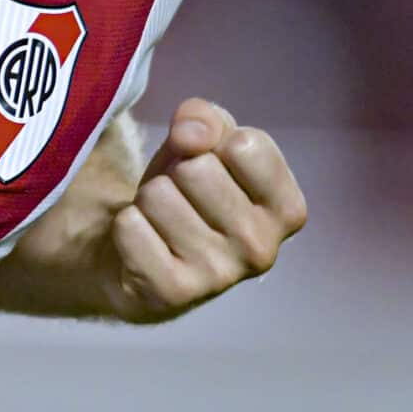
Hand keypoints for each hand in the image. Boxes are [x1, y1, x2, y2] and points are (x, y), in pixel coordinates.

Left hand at [107, 97, 306, 322]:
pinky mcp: (173, 292)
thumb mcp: (203, 142)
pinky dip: (126, 224)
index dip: (213, 142)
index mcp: (286, 209)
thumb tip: (192, 135)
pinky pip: (130, 227)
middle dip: (176, 171)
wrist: (144, 254)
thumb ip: (205, 119)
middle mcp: (262, 248)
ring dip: (149, 198)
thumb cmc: (186, 191)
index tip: (212, 165)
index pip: (247, 145)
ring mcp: (219, 276)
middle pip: (196, 168)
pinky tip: (144, 242)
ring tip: (161, 219)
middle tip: (179, 196)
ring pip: (158, 194)